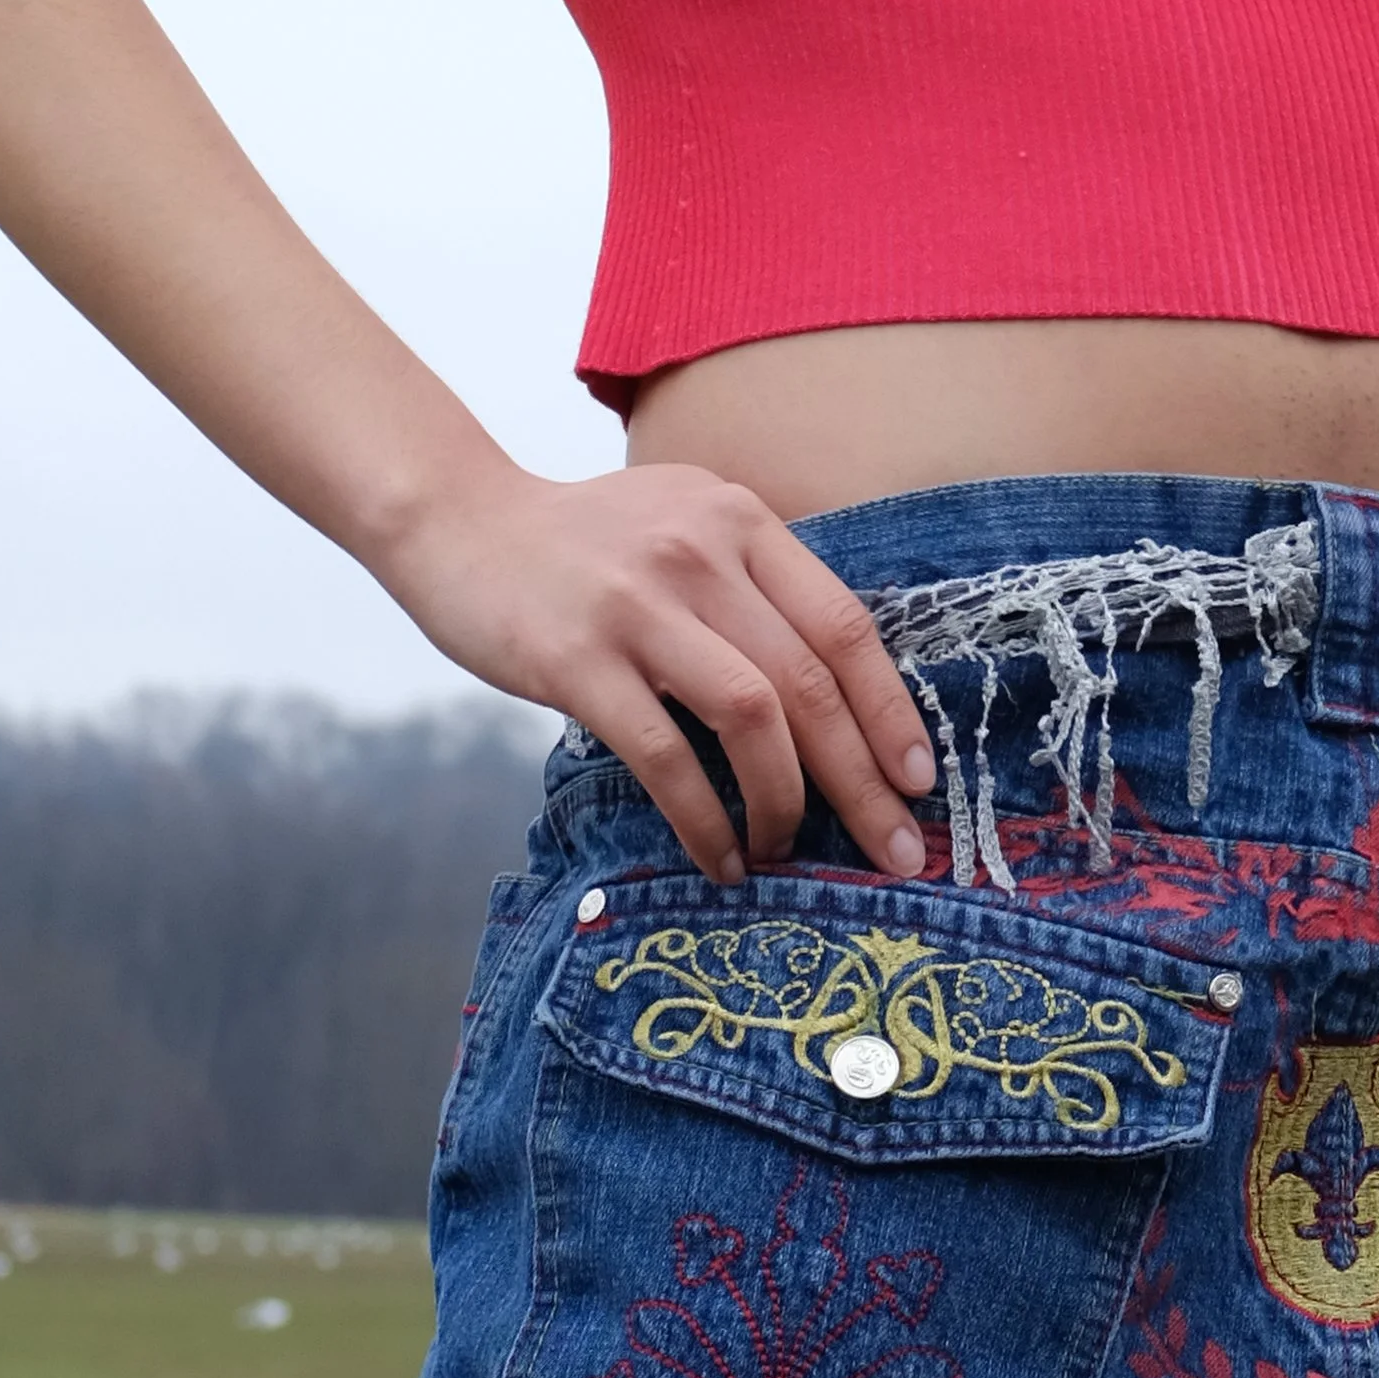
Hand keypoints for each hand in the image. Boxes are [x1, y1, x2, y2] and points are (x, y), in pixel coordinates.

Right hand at [373, 459, 936, 885]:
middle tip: (895, 850)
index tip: (919, 778)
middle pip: (810, 679)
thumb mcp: (683, 523)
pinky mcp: (578, 660)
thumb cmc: (583, 543)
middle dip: (863, 777)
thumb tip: (830, 686)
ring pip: (753, 714)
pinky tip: (720, 857)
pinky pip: (665, 756)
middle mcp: (700, 553)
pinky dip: (704, 818)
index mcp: (739, 520)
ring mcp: (639, 605)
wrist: (458, 521)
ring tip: (785, 849)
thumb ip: (750, 580)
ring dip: (784, 799)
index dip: (890, 708)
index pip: (841, 623)